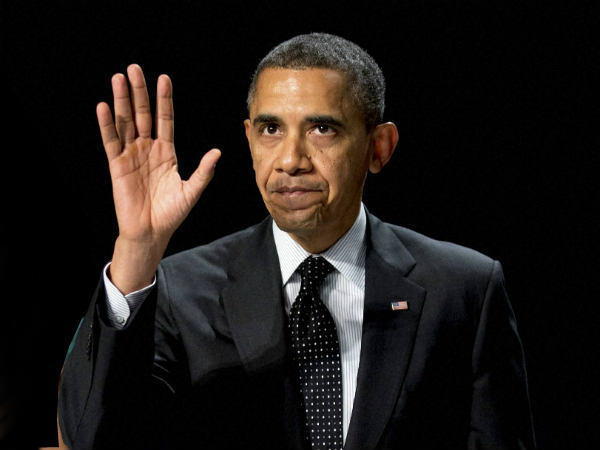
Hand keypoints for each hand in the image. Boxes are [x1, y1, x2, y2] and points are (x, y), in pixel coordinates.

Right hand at [97, 64, 220, 292]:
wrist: (152, 232)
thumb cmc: (171, 214)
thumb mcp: (191, 191)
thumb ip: (203, 171)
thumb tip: (217, 152)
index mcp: (166, 152)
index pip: (165, 119)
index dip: (164, 100)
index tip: (164, 78)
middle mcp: (148, 149)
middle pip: (142, 114)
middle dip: (139, 92)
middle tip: (135, 68)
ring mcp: (131, 155)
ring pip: (125, 122)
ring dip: (122, 101)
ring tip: (119, 78)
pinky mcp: (117, 166)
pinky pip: (111, 142)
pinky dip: (107, 125)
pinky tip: (105, 106)